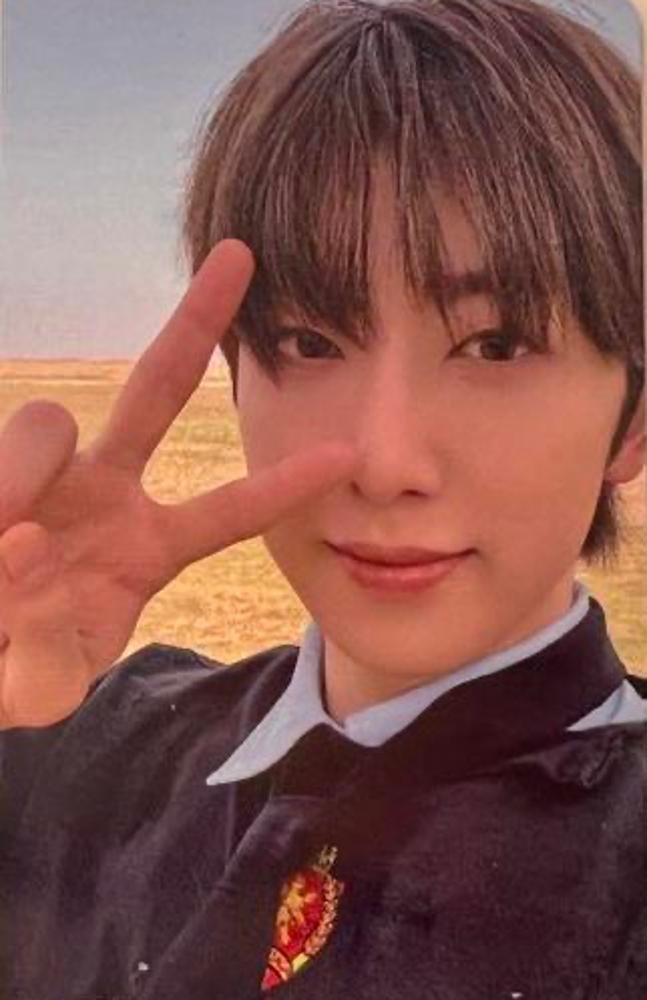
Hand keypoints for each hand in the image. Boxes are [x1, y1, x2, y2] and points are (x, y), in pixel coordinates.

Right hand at [0, 240, 353, 728]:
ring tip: (17, 550)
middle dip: (196, 323)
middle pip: (155, 390)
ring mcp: (45, 475)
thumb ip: (43, 661)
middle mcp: (104, 494)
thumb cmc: (3, 670)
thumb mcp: (37, 689)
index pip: (227, 512)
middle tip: (240, 254)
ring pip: (45, 422)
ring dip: (20, 476)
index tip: (346, 454)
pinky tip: (1, 542)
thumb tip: (29, 548)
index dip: (282, 484)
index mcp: (146, 548)